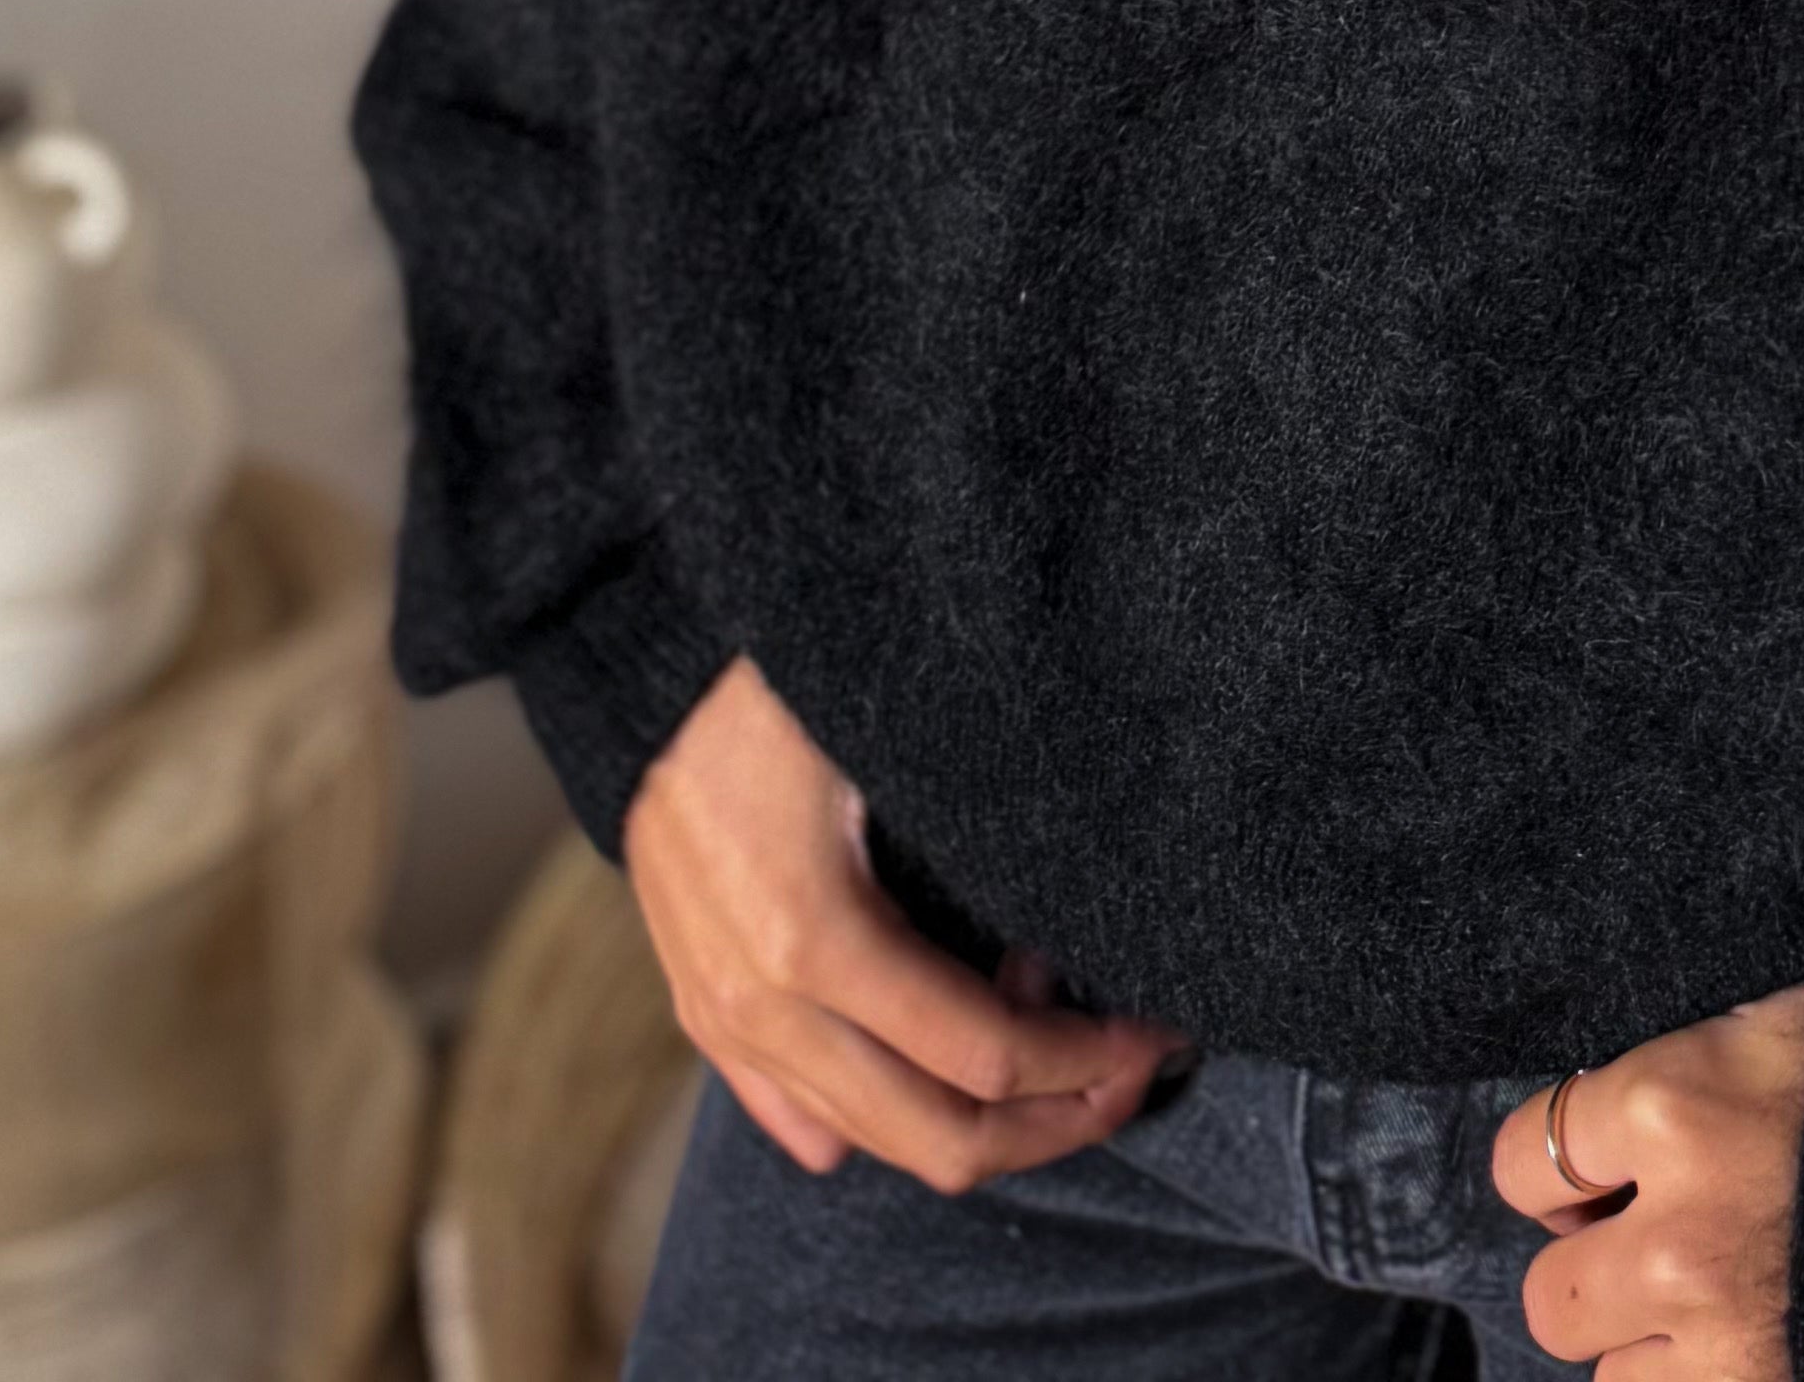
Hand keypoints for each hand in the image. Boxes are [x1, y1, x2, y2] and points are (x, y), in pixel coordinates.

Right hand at [622, 652, 1189, 1188]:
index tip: (1156, 1036)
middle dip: (1051, 1122)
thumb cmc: (794, 671)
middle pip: (935, 1139)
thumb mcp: (903, 741)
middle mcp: (759, 1003)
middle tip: (1128, 1076)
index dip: (1084, 1063)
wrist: (647, 661)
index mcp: (815, 936)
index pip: (982, 1056)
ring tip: (1049, 1049)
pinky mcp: (701, 1011)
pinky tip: (941, 1073)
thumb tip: (1061, 944)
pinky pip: (799, 1116)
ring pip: (872, 1142)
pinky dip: (883, 1118)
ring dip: (977, 1119)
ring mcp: (721, 1018)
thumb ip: (981, 842)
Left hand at [1490, 971, 1803, 1377]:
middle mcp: (1676, 1244)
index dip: (1563, 1164)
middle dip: (1598, 1272)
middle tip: (1661, 1235)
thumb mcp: (1774, 996)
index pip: (1521, 1162)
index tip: (1608, 1161)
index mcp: (1670, 1108)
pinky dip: (1701, 1373)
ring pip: (1612, 1377)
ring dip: (1649, 1341)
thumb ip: (1679, 1022)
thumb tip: (1609, 983)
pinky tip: (1752, 1327)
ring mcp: (1722, 1336)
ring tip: (1713, 1286)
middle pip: (1551, 1299)